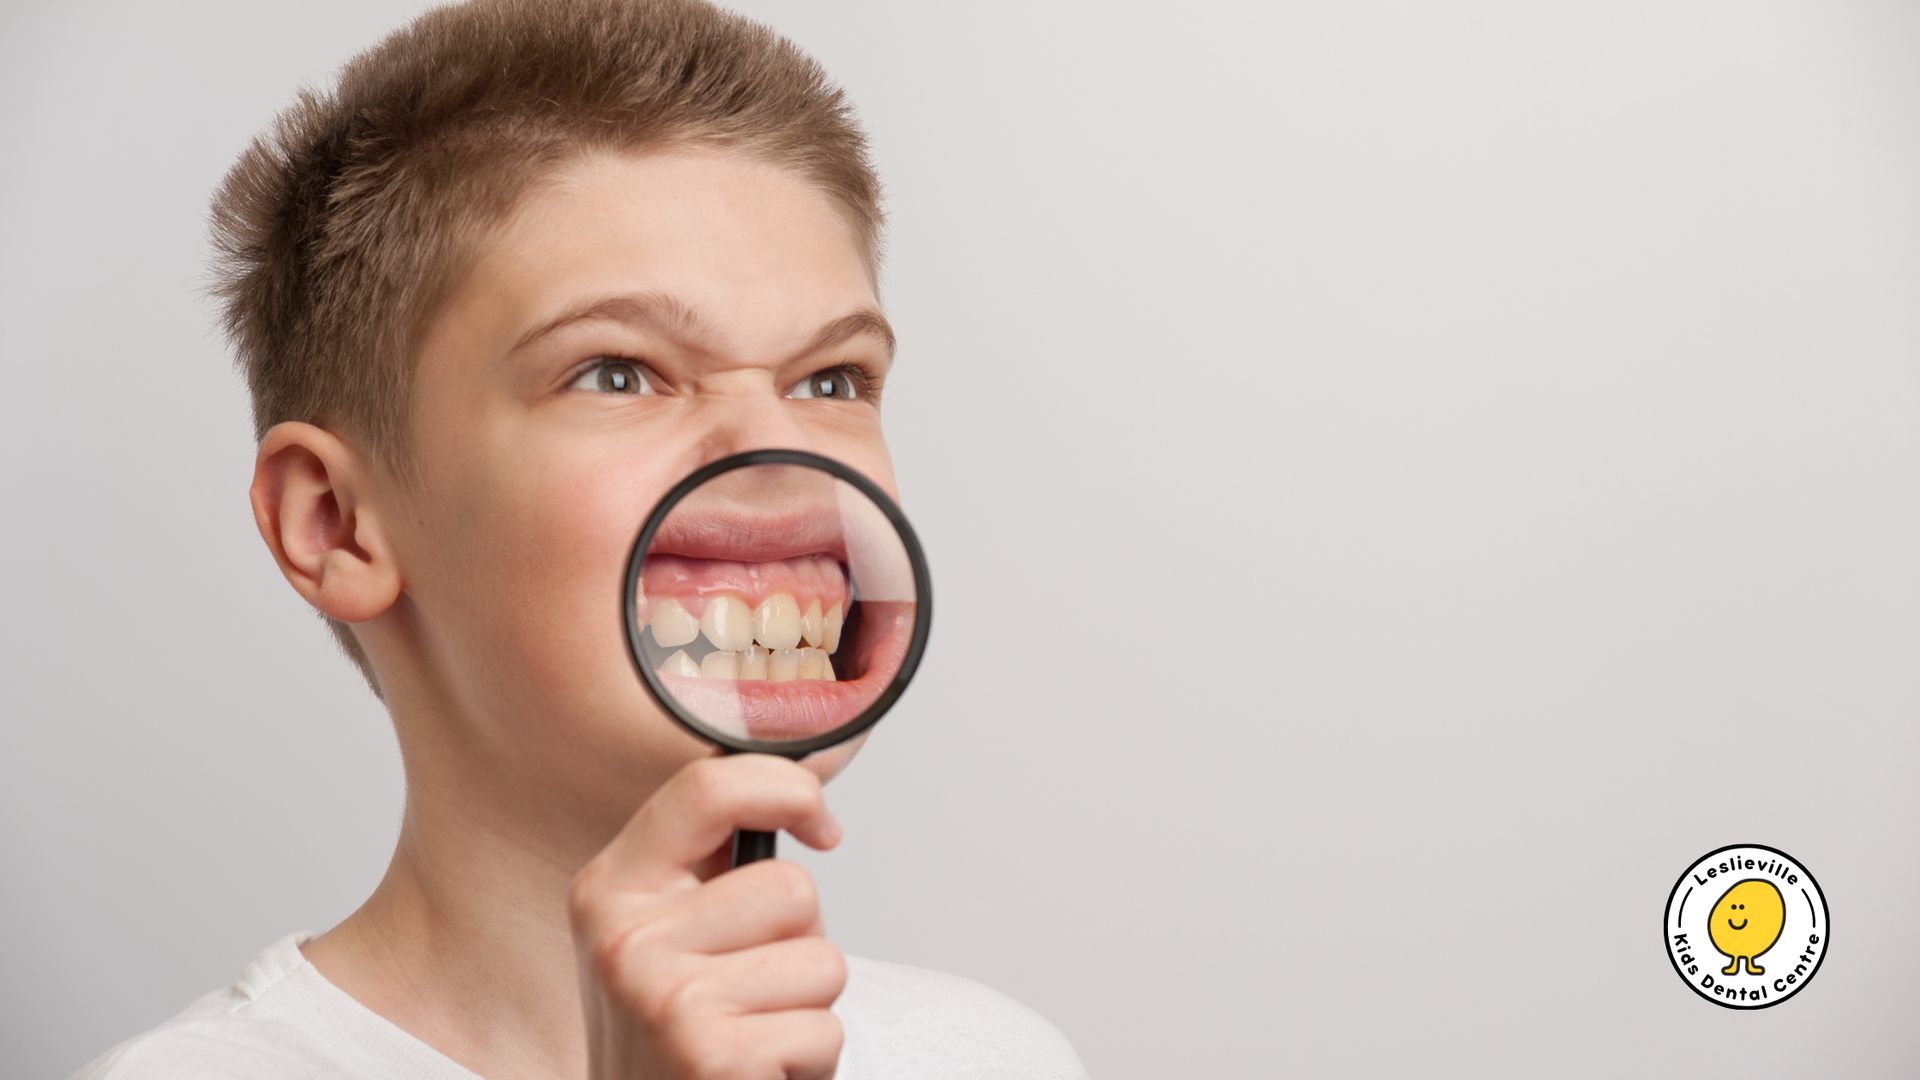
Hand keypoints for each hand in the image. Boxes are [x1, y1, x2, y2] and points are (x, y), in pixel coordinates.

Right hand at [571, 755, 846, 1078]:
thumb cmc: (676, 1037)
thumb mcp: (668, 935)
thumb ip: (719, 861)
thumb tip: (817, 769)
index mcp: (611, 889)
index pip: (707, 787)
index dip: (788, 788)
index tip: (821, 826)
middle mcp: (626, 939)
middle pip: (792, 887)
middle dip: (801, 941)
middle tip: (752, 992)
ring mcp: (666, 998)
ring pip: (823, 960)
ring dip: (810, 1007)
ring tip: (754, 1034)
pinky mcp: (713, 1056)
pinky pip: (825, 1029)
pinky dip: (811, 1061)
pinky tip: (758, 1074)